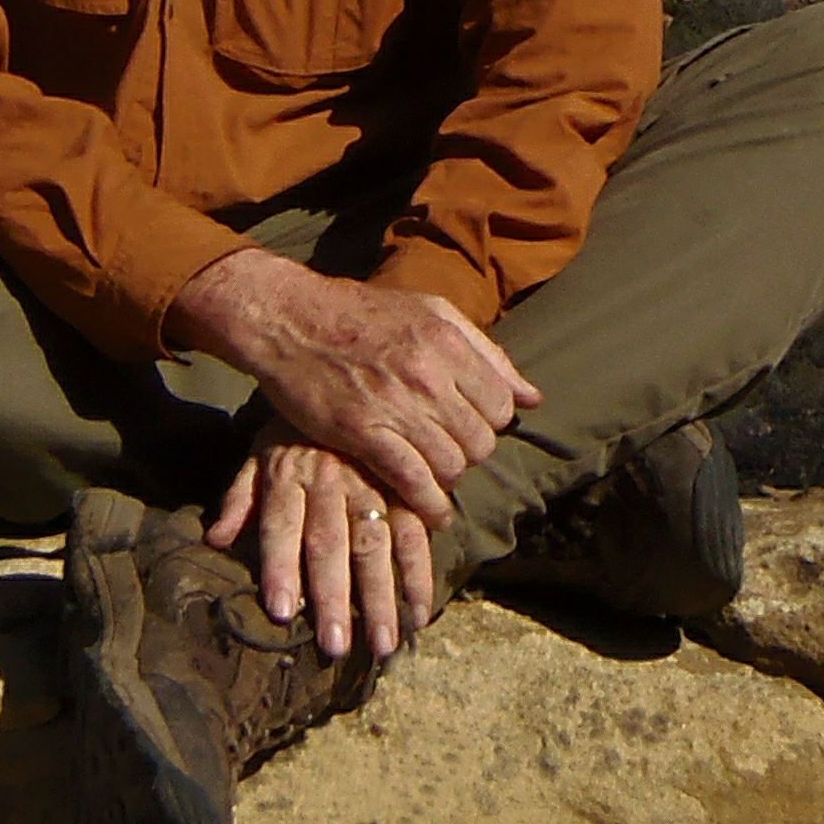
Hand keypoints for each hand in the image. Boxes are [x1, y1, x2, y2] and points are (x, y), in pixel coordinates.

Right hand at [165, 249, 539, 526]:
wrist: (292, 318)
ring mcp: (394, 405)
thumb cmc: (364, 313)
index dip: (492, 423)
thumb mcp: (432, 312)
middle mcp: (427, 374)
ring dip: (448, 479)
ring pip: (450, 465)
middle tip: (453, 453)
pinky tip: (431, 512)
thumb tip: (532, 397)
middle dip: (471, 454)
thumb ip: (486, 353)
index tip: (473, 426)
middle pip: (479, 441)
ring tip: (438, 478)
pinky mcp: (360, 432)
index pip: (501, 404)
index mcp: (448, 341)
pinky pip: (411, 480)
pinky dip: (427, 504)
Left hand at [204, 417, 433, 657]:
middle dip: (333, 598)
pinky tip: (419, 613)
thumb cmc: (298, 424)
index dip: (281, 567)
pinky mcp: (406, 487)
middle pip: (330, 545)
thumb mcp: (260, 448)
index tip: (282, 612)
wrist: (349, 369)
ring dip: (381, 598)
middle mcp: (331, 483)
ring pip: (376, 545)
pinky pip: (415, 533)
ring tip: (381, 645)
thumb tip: (214, 538)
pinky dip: (420, 574)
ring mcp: (373, 484)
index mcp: (290, 474)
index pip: (281, 525)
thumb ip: (240, 495)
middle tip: (334, 646)